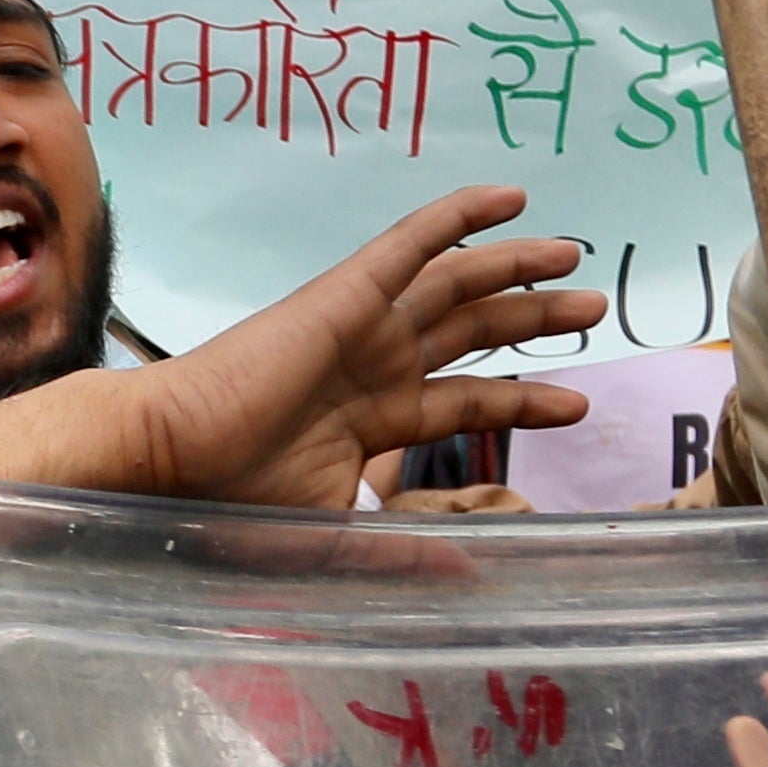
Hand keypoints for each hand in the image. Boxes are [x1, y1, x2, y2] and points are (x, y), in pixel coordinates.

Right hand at [121, 187, 593, 507]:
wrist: (171, 458)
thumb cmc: (234, 502)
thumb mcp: (341, 535)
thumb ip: (410, 548)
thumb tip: (479, 568)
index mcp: (372, 418)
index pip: (466, 399)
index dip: (524, 400)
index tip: (578, 405)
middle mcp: (375, 364)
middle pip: (473, 331)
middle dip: (536, 318)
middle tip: (595, 308)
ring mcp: (362, 325)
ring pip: (458, 285)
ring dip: (518, 267)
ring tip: (575, 257)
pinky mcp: (345, 293)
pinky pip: (412, 244)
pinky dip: (459, 217)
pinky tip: (511, 198)